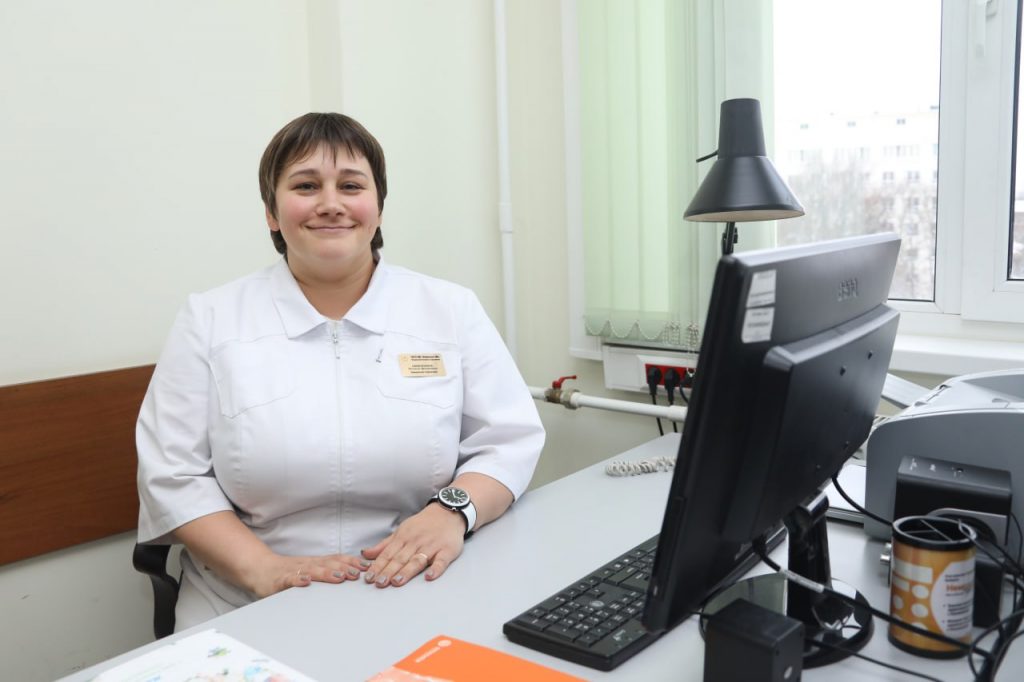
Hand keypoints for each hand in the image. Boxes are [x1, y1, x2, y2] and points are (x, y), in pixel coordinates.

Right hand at [247, 552, 366, 597]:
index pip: (337, 559)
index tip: (367, 566)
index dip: (352, 562)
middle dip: (345, 568)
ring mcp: (295, 571)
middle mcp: (308, 564)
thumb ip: (328, 570)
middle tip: (358, 574)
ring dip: (327, 573)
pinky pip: (290, 579)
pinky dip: (298, 580)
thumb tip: (352, 574)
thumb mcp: (311, 569)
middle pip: (329, 564)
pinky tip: (305, 582)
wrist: (261, 570)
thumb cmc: (289, 572)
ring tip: (339, 577)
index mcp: (317, 562)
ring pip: (313, 570)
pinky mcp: (281, 580)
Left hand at [360, 505, 464, 587]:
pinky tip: (429, 576)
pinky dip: (436, 569)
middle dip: (388, 571)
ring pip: (417, 560)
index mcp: (403, 537)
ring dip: (407, 571)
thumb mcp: (401, 531)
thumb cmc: (423, 524)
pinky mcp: (447, 550)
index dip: (377, 566)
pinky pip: (441, 561)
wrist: (447, 512)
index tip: (369, 578)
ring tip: (397, 581)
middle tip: (379, 583)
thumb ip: (384, 545)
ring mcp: (432, 546)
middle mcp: (416, 542)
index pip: (388, 554)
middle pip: (400, 559)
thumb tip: (365, 554)